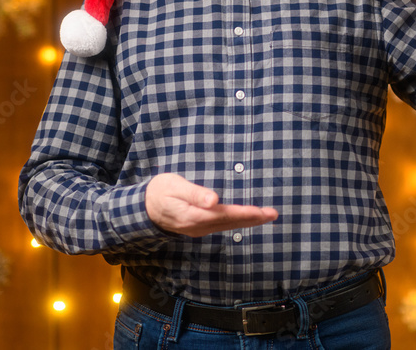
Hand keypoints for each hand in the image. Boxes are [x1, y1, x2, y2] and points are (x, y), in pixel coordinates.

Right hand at [145, 173, 277, 237]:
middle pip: (231, 223)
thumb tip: (214, 200)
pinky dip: (237, 222)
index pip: (225, 215)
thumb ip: (194, 193)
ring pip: (228, 226)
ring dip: (248, 221)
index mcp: (194, 216)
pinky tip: (245, 218)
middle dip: (253, 219)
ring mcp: (198, 229)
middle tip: (273, 214)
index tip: (262, 212)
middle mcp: (199, 226)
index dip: (245, 213)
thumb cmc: (158, 192)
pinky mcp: (198, 227)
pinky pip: (222, 225)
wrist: (141, 209)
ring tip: (266, 216)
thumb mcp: (174, 187)